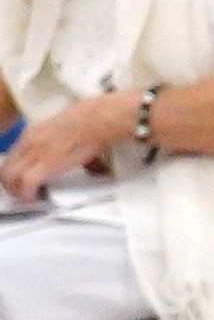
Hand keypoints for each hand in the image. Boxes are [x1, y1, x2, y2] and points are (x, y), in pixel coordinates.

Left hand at [0, 94, 117, 203]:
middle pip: (5, 168)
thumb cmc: (91, 121)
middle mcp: (29, 142)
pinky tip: (33, 198)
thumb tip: (79, 160)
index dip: (13, 171)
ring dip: (16, 191)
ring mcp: (36, 153)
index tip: (19, 179)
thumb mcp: (67, 129)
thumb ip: (64, 144)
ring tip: (27, 197)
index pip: (11, 156)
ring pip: (9, 177)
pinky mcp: (47, 164)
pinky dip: (27, 194)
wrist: (98, 120)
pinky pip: (26, 184)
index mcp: (33, 132)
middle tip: (19, 192)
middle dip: (10, 184)